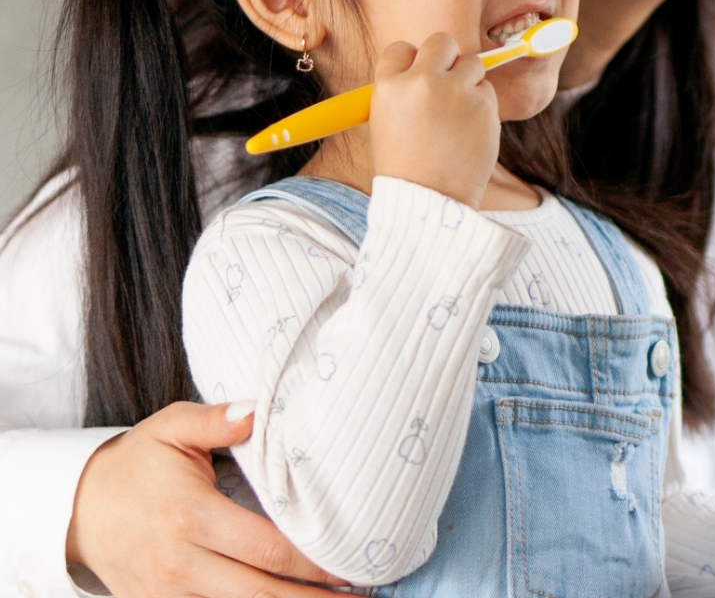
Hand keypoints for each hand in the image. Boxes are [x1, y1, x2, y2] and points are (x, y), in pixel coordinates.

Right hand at [66, 402, 345, 597]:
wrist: (77, 506)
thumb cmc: (137, 461)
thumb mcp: (172, 426)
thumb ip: (216, 419)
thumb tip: (257, 410)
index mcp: (190, 515)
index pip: (266, 548)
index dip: (312, 562)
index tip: (350, 561)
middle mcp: (179, 563)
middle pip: (260, 594)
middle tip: (361, 595)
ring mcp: (167, 595)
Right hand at [369, 32, 499, 208]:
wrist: (430, 202)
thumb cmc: (407, 167)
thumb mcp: (386, 122)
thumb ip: (404, 89)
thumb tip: (427, 66)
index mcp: (389, 86)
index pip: (402, 48)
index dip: (412, 62)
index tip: (419, 77)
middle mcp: (421, 81)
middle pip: (441, 42)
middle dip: (447, 58)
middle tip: (447, 83)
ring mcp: (455, 91)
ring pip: (472, 64)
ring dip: (468, 82)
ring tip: (457, 117)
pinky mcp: (484, 105)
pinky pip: (487, 90)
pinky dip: (482, 105)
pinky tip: (469, 131)